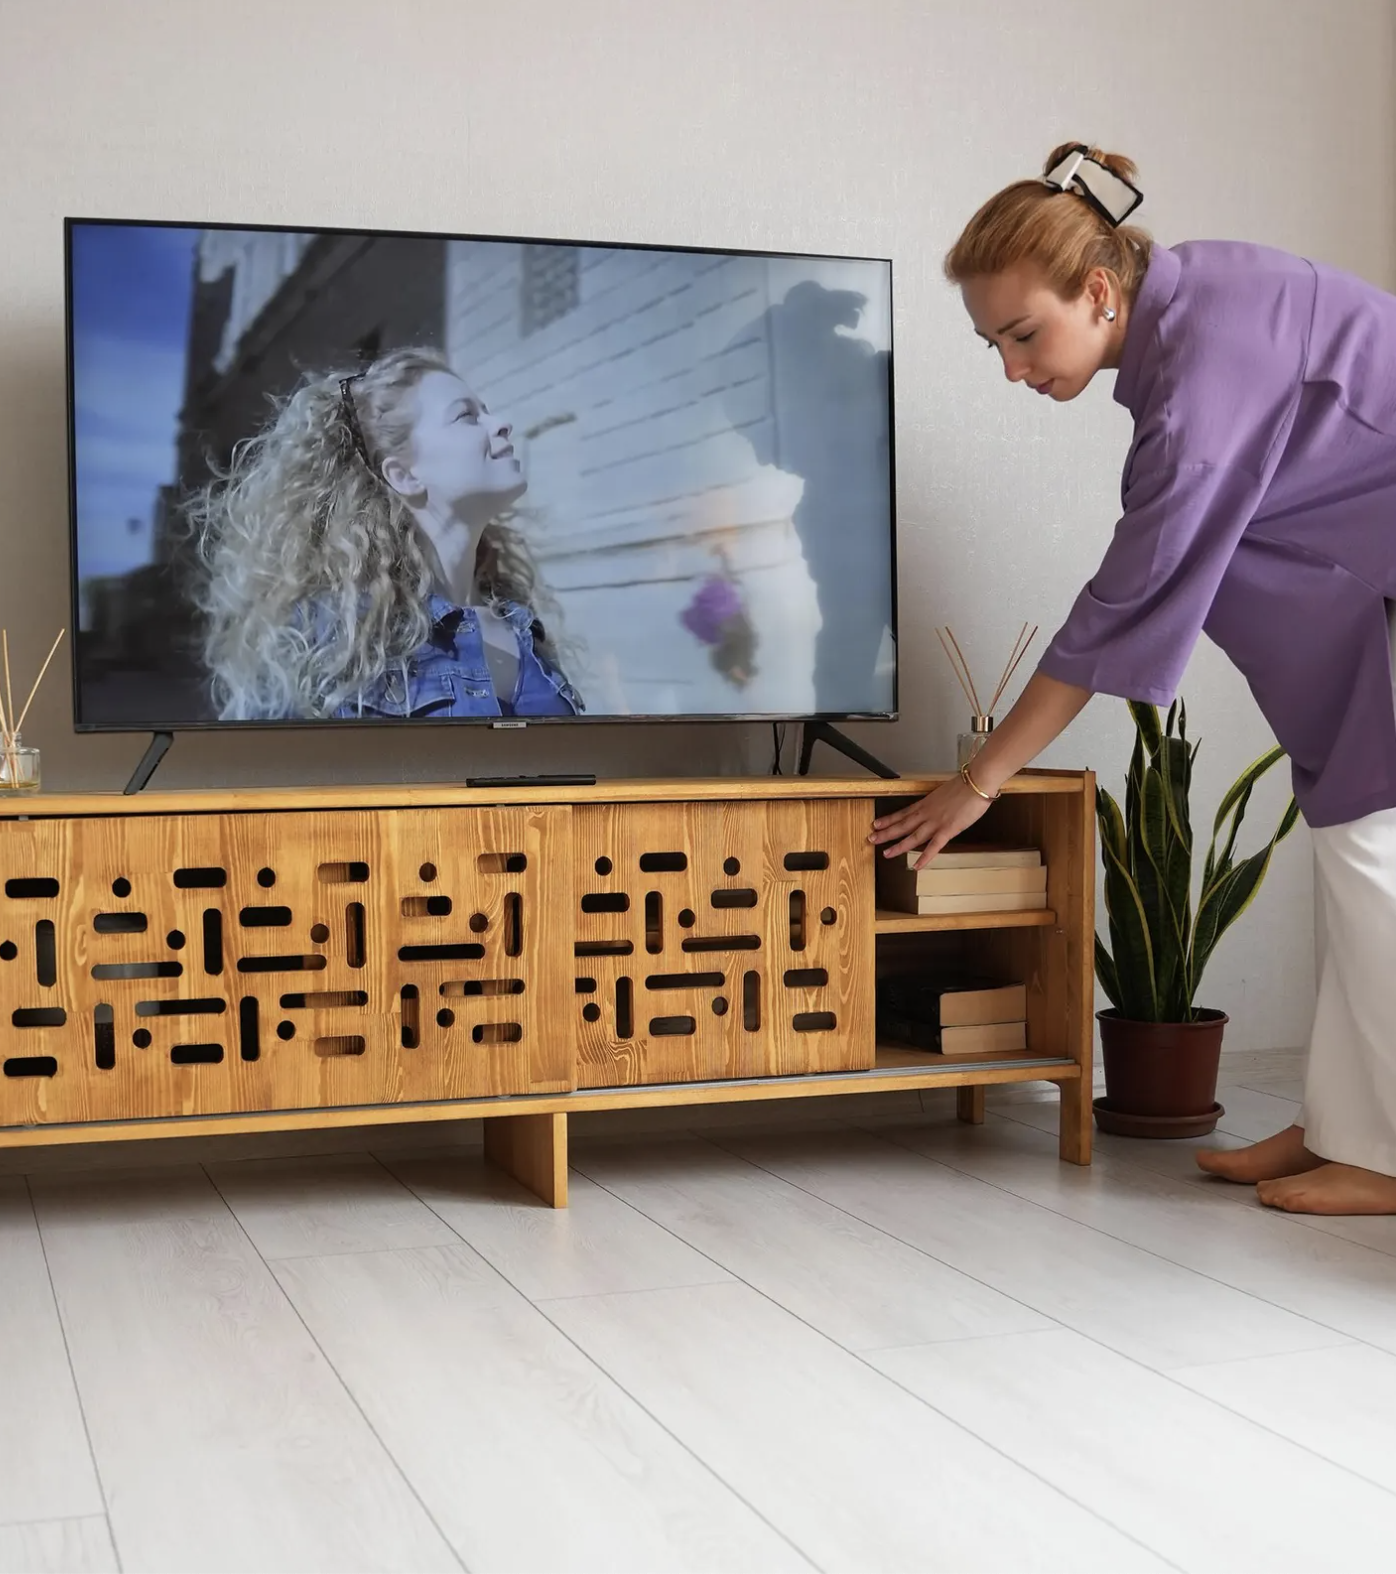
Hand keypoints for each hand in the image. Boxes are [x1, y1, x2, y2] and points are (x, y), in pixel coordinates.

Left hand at [868, 776, 992, 868]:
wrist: (976, 783)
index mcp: (926, 803)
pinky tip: (916, 865)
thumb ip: (938, 803)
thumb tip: (937, 807)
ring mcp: (935, 822)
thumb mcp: (945, 793)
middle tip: (871, 838)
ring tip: (886, 853)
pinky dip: (924, 857)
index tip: (876, 824)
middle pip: (902, 825)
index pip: (903, 813)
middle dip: (886, 832)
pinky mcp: (948, 830)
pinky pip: (934, 846)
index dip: (888, 819)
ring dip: (899, 846)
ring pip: (913, 836)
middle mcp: (927, 813)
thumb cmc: (965, 786)